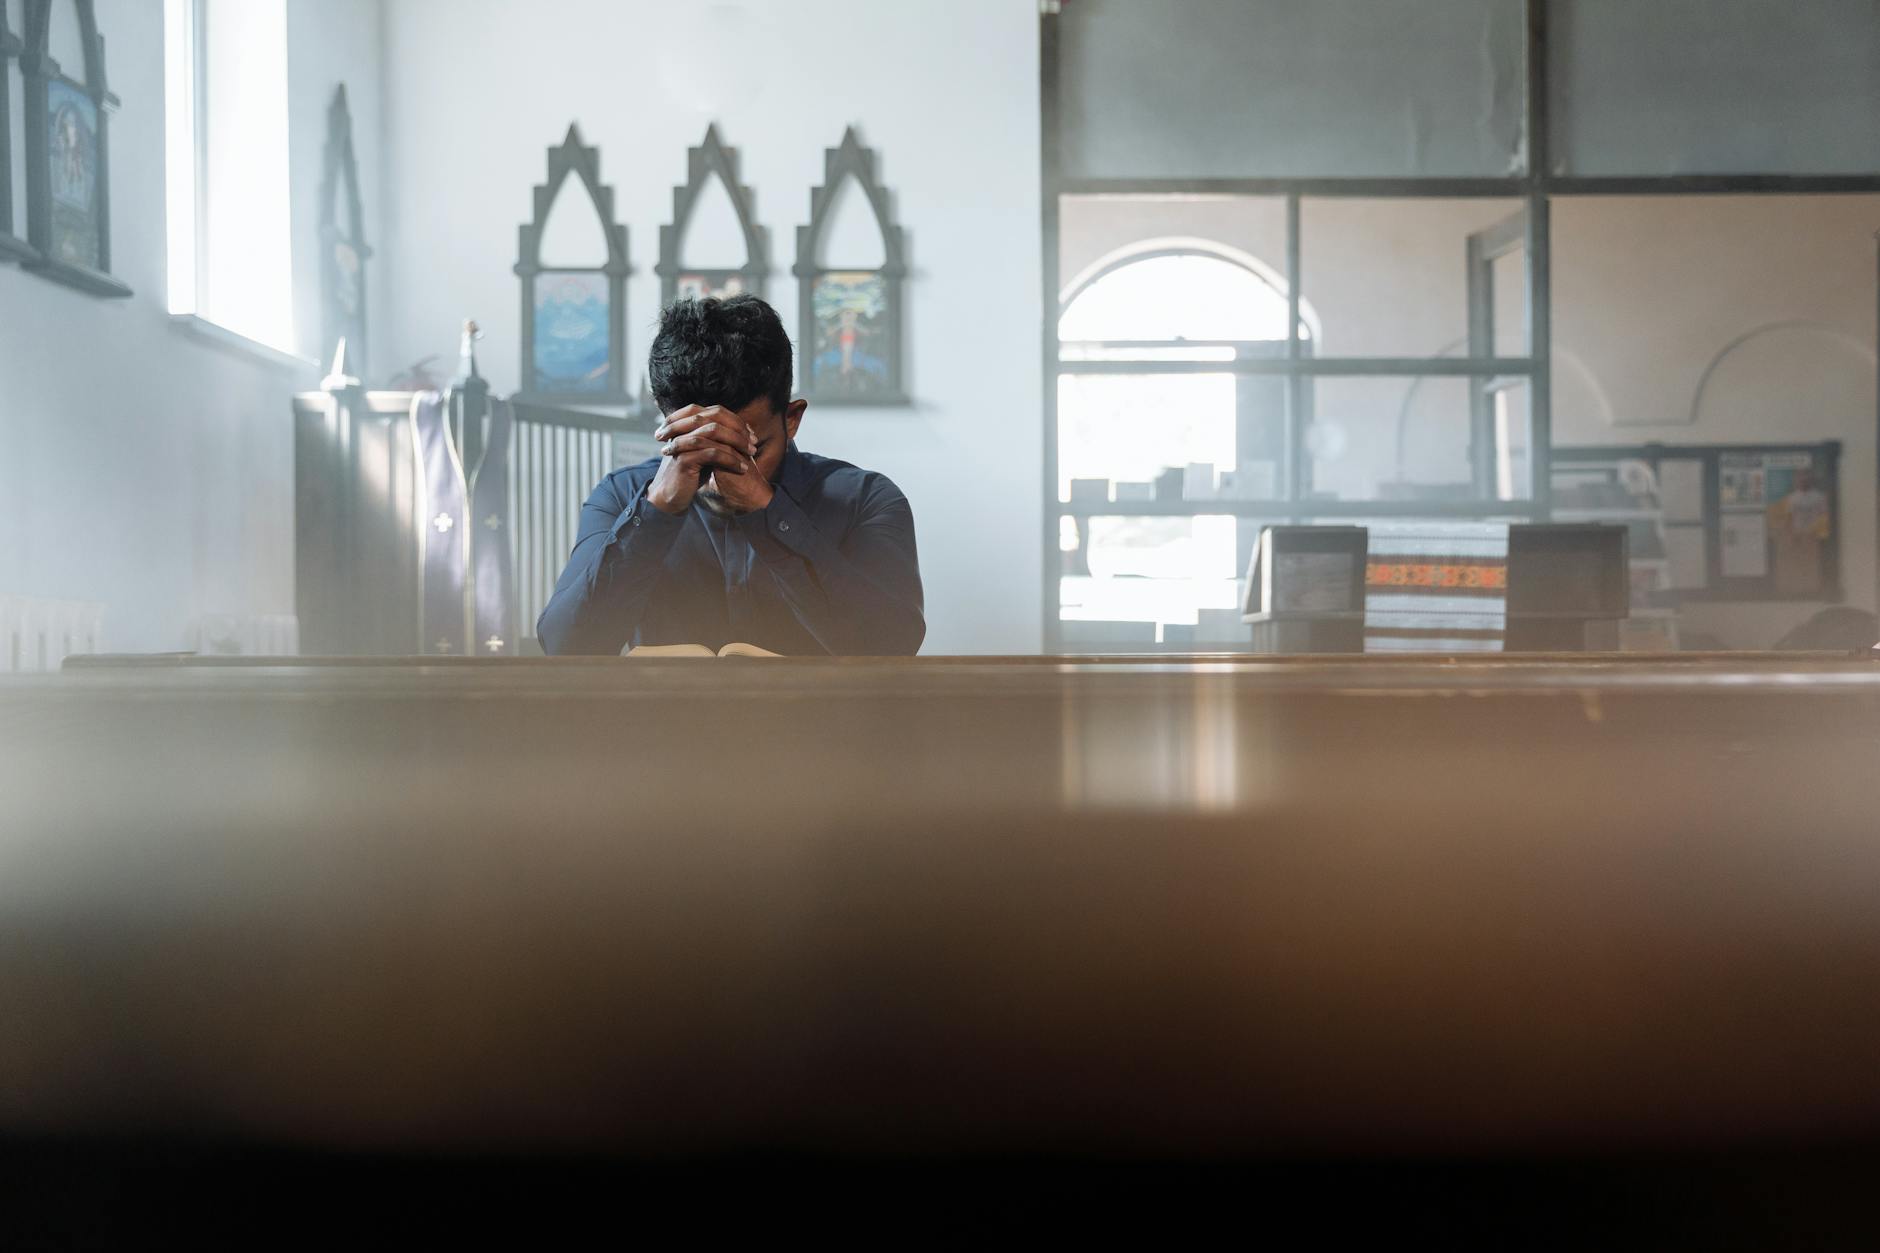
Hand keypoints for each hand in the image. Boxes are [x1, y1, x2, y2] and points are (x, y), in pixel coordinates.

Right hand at [645, 405, 759, 514]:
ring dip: (737, 442)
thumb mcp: (707, 451)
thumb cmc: (692, 473)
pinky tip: (742, 468)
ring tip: (751, 454)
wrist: (672, 495)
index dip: (736, 420)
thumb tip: (744, 428)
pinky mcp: (683, 459)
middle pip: (715, 417)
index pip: (715, 411)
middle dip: (738, 429)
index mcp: (687, 423)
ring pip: (713, 432)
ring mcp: (681, 442)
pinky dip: (730, 459)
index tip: (751, 434)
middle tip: (754, 442)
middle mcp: (682, 428)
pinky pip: (712, 453)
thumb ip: (719, 438)